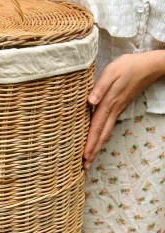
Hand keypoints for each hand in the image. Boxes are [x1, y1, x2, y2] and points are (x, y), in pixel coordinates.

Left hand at [83, 50, 164, 169]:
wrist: (148, 66)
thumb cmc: (127, 66)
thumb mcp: (111, 71)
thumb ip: (100, 87)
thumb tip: (90, 101)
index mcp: (108, 103)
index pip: (97, 126)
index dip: (90, 142)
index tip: (84, 156)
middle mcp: (113, 110)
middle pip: (101, 134)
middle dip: (93, 151)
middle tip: (85, 166)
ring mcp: (117, 110)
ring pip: (106, 132)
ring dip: (97, 146)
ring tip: (89, 160)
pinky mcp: (118, 108)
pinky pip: (108, 127)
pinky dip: (102, 137)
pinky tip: (98, 142)